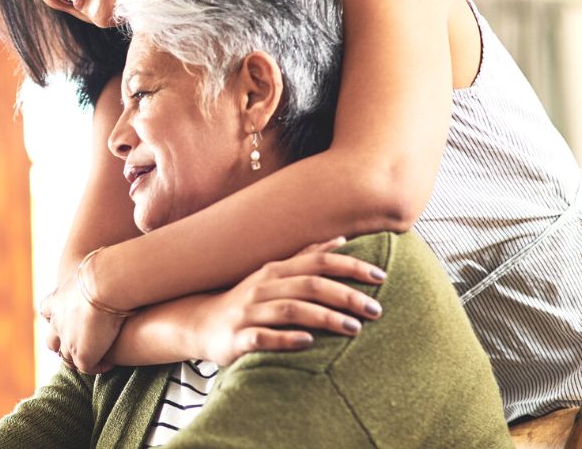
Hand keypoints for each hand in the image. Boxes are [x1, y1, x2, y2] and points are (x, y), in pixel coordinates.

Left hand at [39, 267, 125, 374]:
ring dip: (80, 357)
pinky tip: (110, 362)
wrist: (104, 284)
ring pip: (67, 357)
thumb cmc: (103, 271)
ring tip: (97, 355)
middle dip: (62, 344)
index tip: (66, 318)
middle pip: (52, 341)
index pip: (47, 311)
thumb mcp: (92, 270)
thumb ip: (94, 274)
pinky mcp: (83, 355)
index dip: (54, 317)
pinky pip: (87, 368)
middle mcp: (58, 322)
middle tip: (82, 343)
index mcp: (57, 300)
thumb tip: (108, 264)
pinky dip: (98, 367)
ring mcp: (68, 341)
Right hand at [184, 236, 386, 367]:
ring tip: (354, 329)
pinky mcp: (238, 338)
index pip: (317, 262)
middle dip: (345, 295)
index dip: (349, 267)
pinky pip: (263, 338)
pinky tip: (308, 342)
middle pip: (309, 285)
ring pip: (290, 310)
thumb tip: (341, 239)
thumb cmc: (246, 300)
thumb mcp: (274, 274)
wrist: (200, 324)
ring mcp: (249, 312)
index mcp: (275, 270)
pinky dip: (286, 338)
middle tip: (376, 309)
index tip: (380, 276)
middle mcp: (263, 287)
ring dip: (324, 318)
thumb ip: (306, 257)